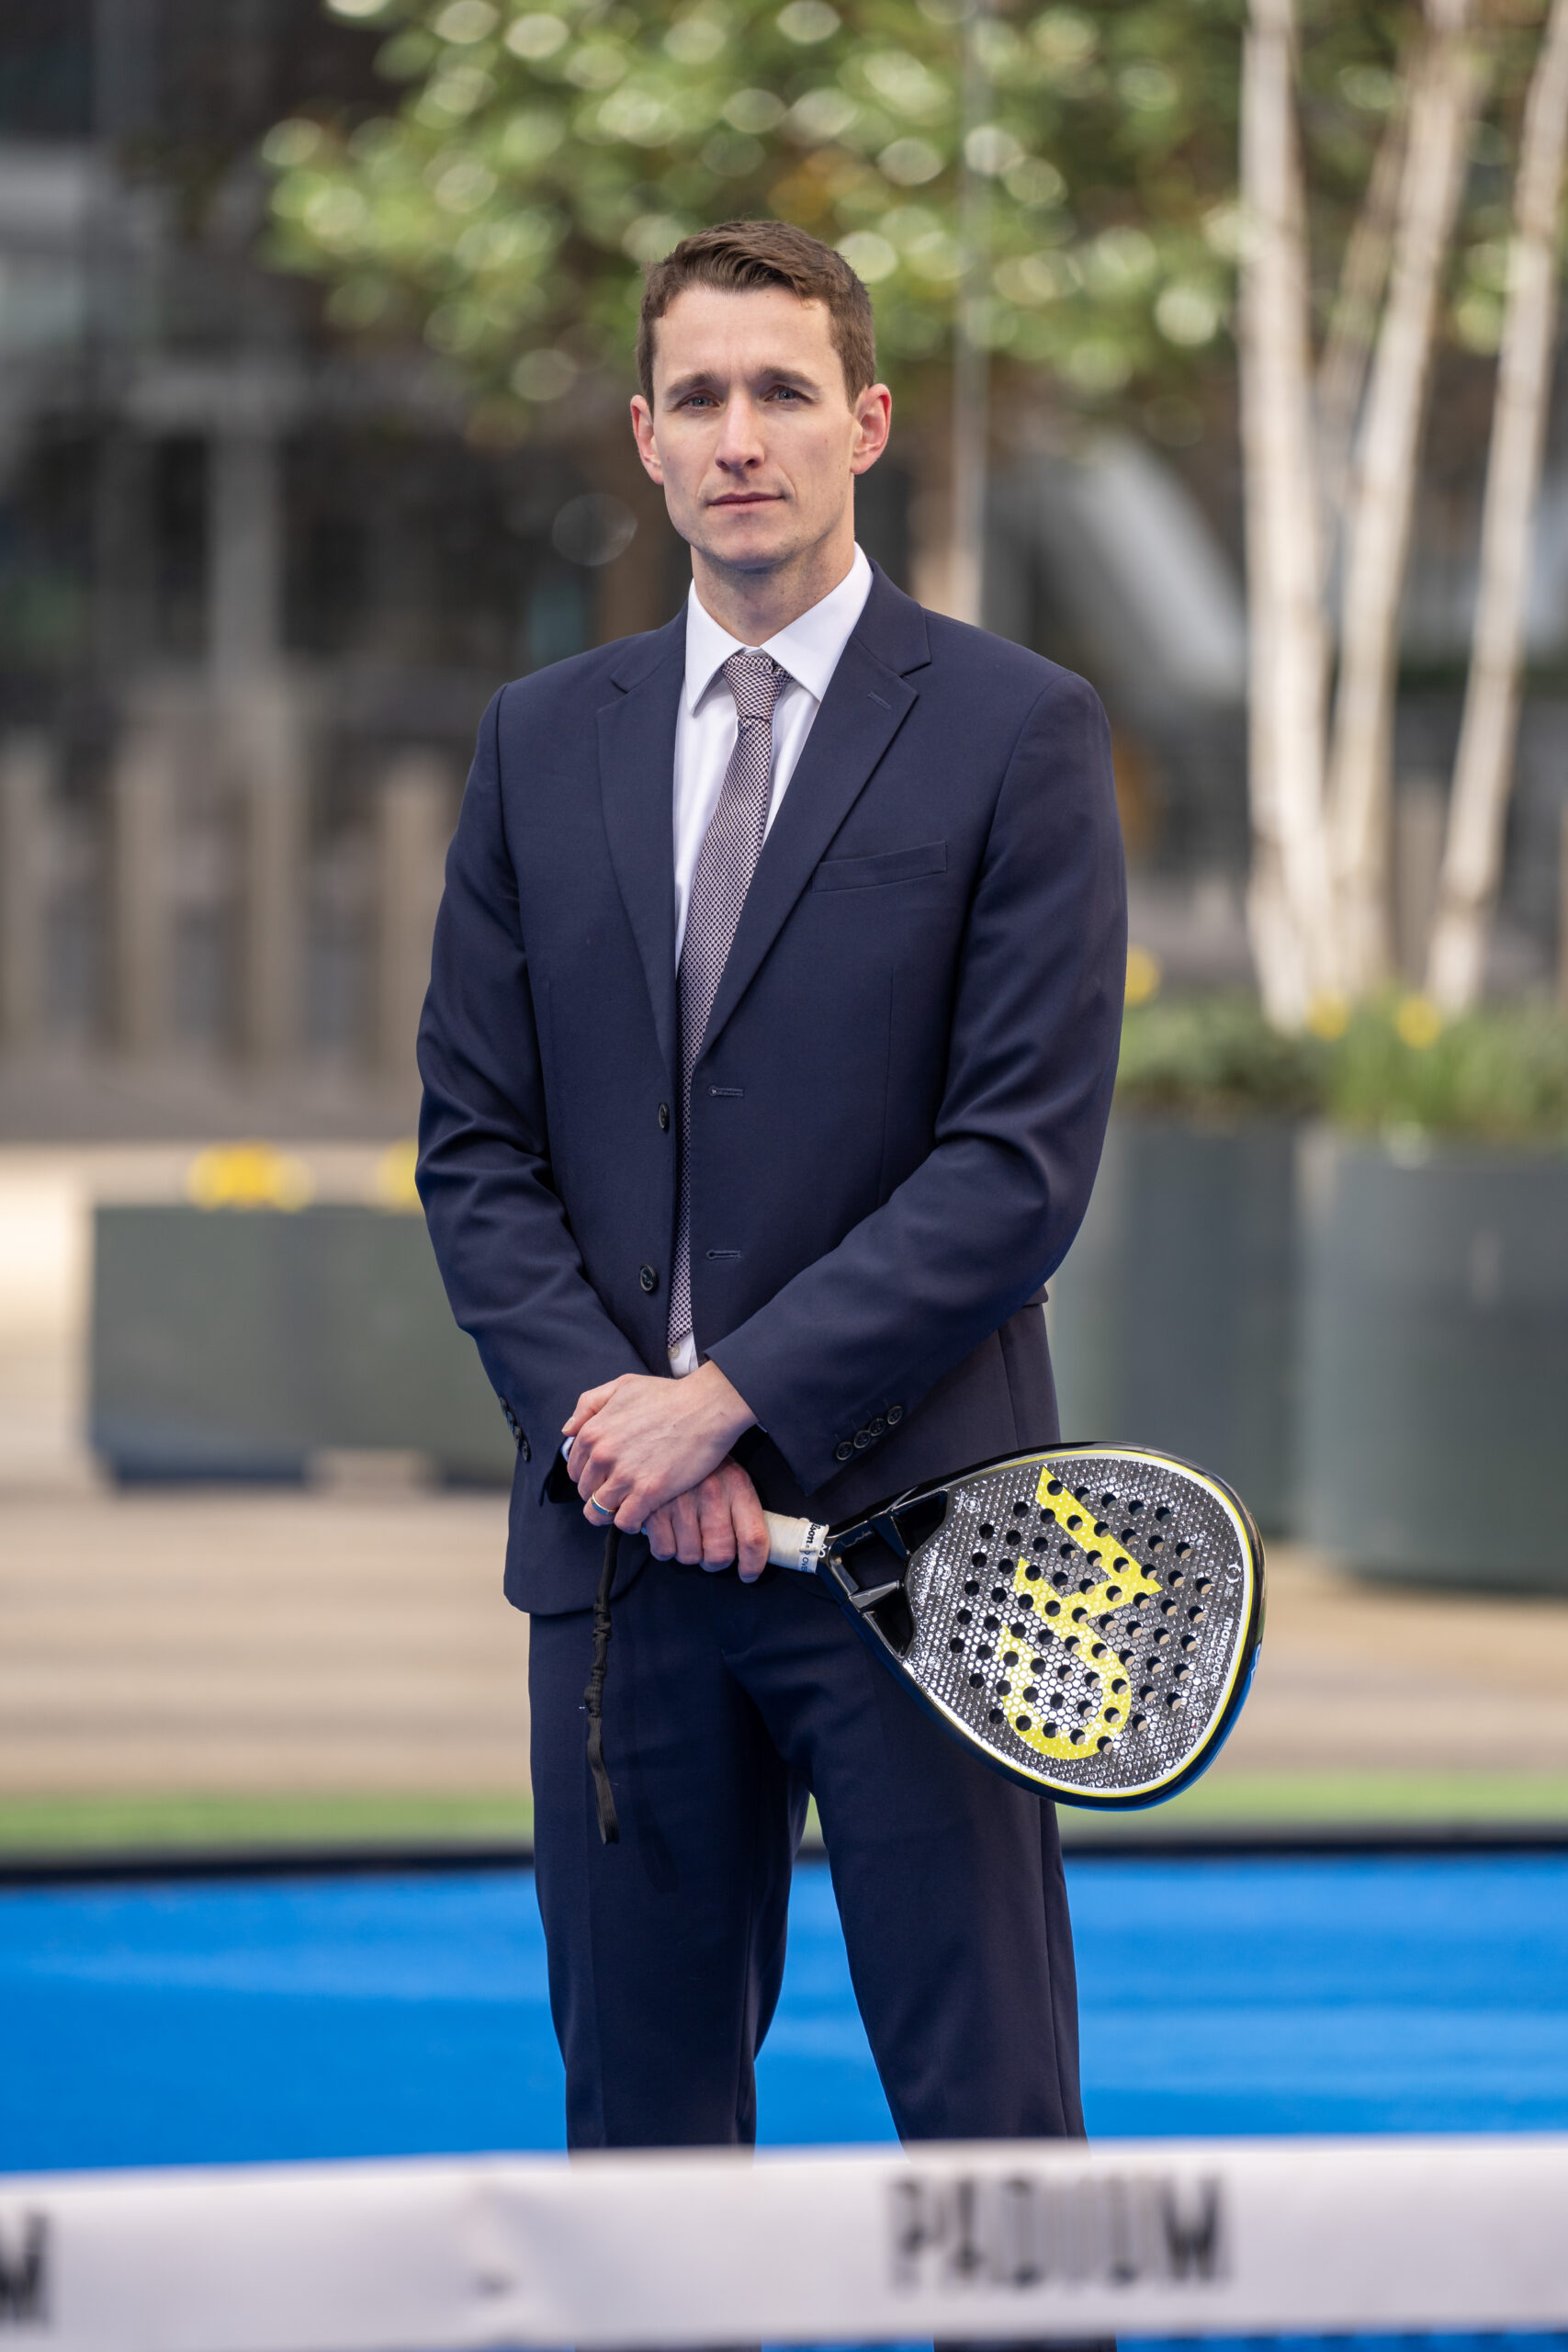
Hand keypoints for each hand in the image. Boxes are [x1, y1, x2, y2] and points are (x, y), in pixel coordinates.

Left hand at [564, 1361, 754, 1532]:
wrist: (705, 1407)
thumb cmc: (668, 1395)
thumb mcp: (622, 1386)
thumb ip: (588, 1404)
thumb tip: (568, 1430)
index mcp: (592, 1432)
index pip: (575, 1469)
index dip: (589, 1476)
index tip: (605, 1478)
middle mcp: (602, 1455)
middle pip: (586, 1492)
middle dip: (599, 1494)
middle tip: (619, 1492)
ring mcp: (624, 1476)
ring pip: (599, 1511)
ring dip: (611, 1513)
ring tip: (626, 1508)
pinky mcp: (649, 1492)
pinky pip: (625, 1522)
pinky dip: (630, 1523)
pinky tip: (640, 1516)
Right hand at [643, 1458, 770, 1582]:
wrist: (667, 1431)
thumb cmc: (702, 1462)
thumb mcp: (730, 1473)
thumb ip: (741, 1509)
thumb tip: (750, 1551)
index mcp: (736, 1484)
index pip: (754, 1538)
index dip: (753, 1564)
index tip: (748, 1573)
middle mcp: (711, 1493)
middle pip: (720, 1555)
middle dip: (714, 1561)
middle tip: (709, 1553)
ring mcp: (680, 1501)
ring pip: (689, 1557)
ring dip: (688, 1553)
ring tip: (686, 1533)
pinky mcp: (652, 1508)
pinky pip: (663, 1551)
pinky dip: (665, 1547)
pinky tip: (667, 1529)